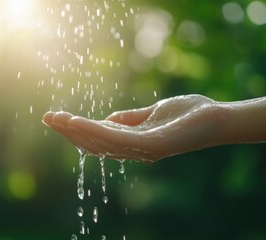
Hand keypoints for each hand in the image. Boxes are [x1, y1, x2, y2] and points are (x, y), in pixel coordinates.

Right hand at [42, 94, 226, 162]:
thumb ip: (129, 119)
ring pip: (102, 143)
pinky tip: (78, 122)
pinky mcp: (153, 145)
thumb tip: (106, 119)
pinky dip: (95, 130)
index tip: (58, 118)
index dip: (78, 130)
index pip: (100, 139)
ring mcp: (143, 150)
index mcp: (134, 143)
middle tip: (48, 118)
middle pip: (96, 144)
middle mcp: (135, 151)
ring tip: (56, 119)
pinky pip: (118, 139)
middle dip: (70, 132)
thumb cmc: (188, 114)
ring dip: (77, 131)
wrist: (217, 117)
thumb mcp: (151, 114)